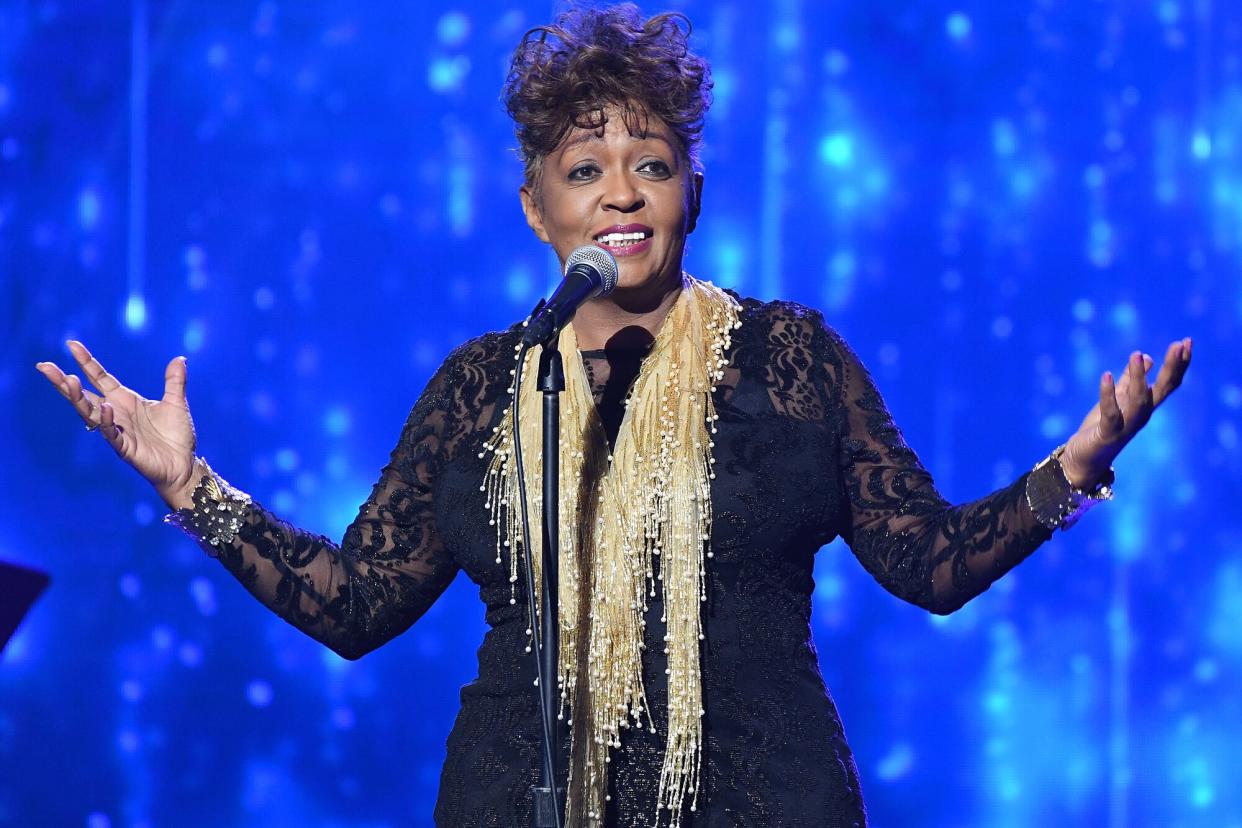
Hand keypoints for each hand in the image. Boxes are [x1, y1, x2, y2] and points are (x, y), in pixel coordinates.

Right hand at [36, 341, 200, 507]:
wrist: (184, 464)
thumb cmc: (177, 435)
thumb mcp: (176, 403)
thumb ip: (174, 381)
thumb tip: (180, 358)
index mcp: (125, 399)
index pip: (100, 377)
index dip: (86, 362)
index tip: (71, 344)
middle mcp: (116, 413)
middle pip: (83, 395)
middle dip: (64, 382)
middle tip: (44, 366)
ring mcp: (117, 430)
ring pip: (90, 413)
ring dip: (78, 398)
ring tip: (69, 380)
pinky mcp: (124, 447)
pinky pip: (111, 433)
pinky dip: (107, 421)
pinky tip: (105, 407)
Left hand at [1060, 337, 1192, 487]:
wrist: (1083, 457)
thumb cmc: (1101, 427)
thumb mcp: (1116, 398)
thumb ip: (1129, 380)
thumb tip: (1146, 357)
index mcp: (1144, 406)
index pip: (1168, 383)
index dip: (1178, 364)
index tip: (1186, 342)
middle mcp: (1141, 416)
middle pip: (1162, 390)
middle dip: (1172, 368)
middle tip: (1179, 345)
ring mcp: (1126, 426)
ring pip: (1139, 401)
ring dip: (1138, 378)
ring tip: (1136, 354)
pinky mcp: (1108, 434)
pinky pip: (1111, 414)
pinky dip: (1108, 395)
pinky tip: (1106, 376)